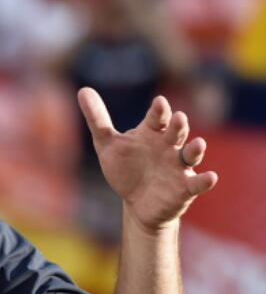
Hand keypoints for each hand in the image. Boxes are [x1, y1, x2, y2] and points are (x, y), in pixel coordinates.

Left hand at [77, 87, 217, 232]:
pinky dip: (205, 180)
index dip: (159, 111)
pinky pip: (198, 182)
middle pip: (176, 132)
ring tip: (198, 144)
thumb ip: (98, 119)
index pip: (158, 118)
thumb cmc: (125, 168)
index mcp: (152, 133)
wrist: (137, 203)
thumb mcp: (108, 144)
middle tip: (178, 118)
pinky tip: (210, 177)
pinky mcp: (185, 187)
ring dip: (196, 149)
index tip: (159, 102)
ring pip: (191, 154)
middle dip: (178, 126)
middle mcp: (169, 146)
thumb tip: (83, 90)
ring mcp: (179, 166)